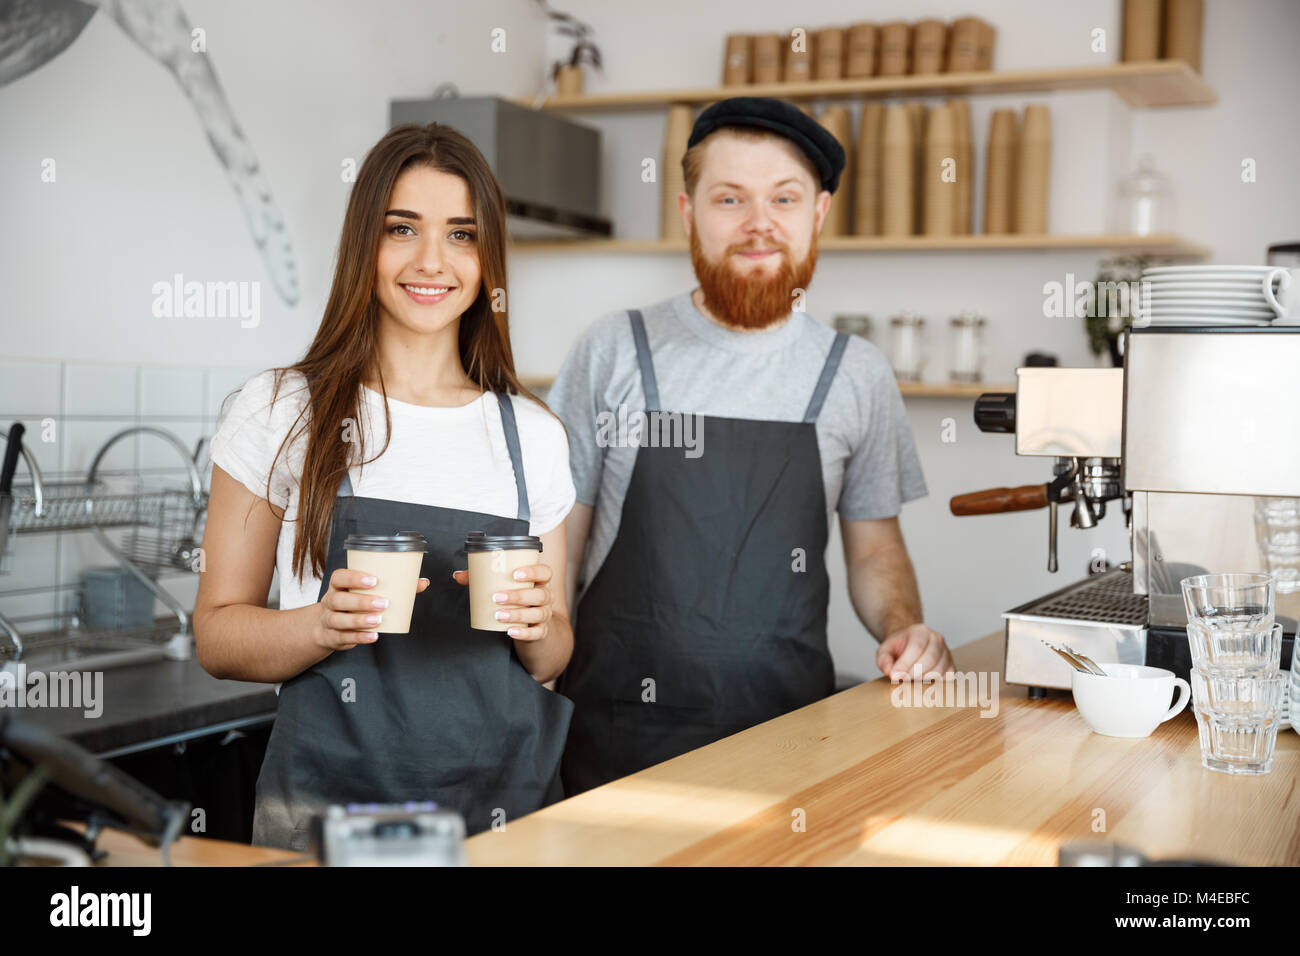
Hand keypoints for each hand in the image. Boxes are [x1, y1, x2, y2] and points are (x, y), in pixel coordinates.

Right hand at [314, 568, 429, 650]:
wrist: (326, 627)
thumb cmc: (352, 605)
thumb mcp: (365, 594)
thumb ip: (394, 587)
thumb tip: (423, 582)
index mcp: (338, 586)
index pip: (339, 577)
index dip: (353, 578)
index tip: (373, 580)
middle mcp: (330, 602)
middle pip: (338, 599)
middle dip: (361, 601)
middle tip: (383, 603)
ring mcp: (329, 620)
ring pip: (338, 619)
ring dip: (359, 620)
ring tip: (378, 620)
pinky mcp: (332, 637)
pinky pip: (343, 637)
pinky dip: (359, 637)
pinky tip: (373, 636)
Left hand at [452, 564, 553, 641]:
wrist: (534, 624)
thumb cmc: (517, 599)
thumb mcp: (504, 587)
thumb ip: (482, 579)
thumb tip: (457, 575)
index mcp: (540, 581)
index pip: (545, 572)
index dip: (533, 572)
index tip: (515, 574)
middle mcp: (546, 597)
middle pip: (540, 594)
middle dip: (518, 596)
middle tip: (497, 597)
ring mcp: (545, 615)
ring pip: (538, 613)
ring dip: (517, 614)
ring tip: (498, 615)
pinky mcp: (541, 632)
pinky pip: (536, 633)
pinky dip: (524, 633)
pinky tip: (510, 631)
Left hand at [877, 623, 954, 680]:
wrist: (909, 647)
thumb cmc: (898, 650)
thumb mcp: (884, 651)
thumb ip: (883, 660)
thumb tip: (891, 673)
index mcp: (920, 631)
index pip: (916, 647)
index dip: (905, 664)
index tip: (894, 676)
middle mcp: (937, 638)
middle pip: (930, 659)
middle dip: (914, 673)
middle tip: (903, 680)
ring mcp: (947, 652)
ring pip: (940, 669)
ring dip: (924, 679)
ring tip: (911, 680)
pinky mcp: (952, 665)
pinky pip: (948, 677)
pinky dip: (936, 683)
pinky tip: (923, 682)